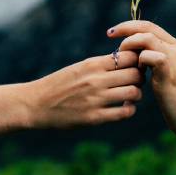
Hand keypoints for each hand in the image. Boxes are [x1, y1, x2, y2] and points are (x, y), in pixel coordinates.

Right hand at [24, 51, 143, 128]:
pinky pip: (124, 113)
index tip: (135, 65)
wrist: (35, 103)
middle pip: (135, 74)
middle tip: (136, 81)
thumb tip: (127, 59)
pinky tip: (124, 108)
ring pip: (133, 93)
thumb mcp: (79, 67)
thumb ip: (102, 64)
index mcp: (92, 64)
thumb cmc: (60, 83)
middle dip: (140, 77)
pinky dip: (129, 110)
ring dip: (137, 94)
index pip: (129, 57)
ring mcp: (96, 99)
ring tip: (131, 95)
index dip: (137, 60)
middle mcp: (96, 80)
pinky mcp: (94, 117)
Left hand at [108, 21, 175, 141]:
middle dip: (125, 28)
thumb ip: (155, 65)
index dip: (130, 26)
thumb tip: (136, 59)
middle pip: (146, 26)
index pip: (150, 26)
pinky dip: (136, 62)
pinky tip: (137, 76)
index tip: (113, 33)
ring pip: (145, 37)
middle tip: (109, 35)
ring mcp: (175, 58)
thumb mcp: (167, 78)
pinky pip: (147, 55)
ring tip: (122, 61)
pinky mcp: (170, 71)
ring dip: (129, 46)